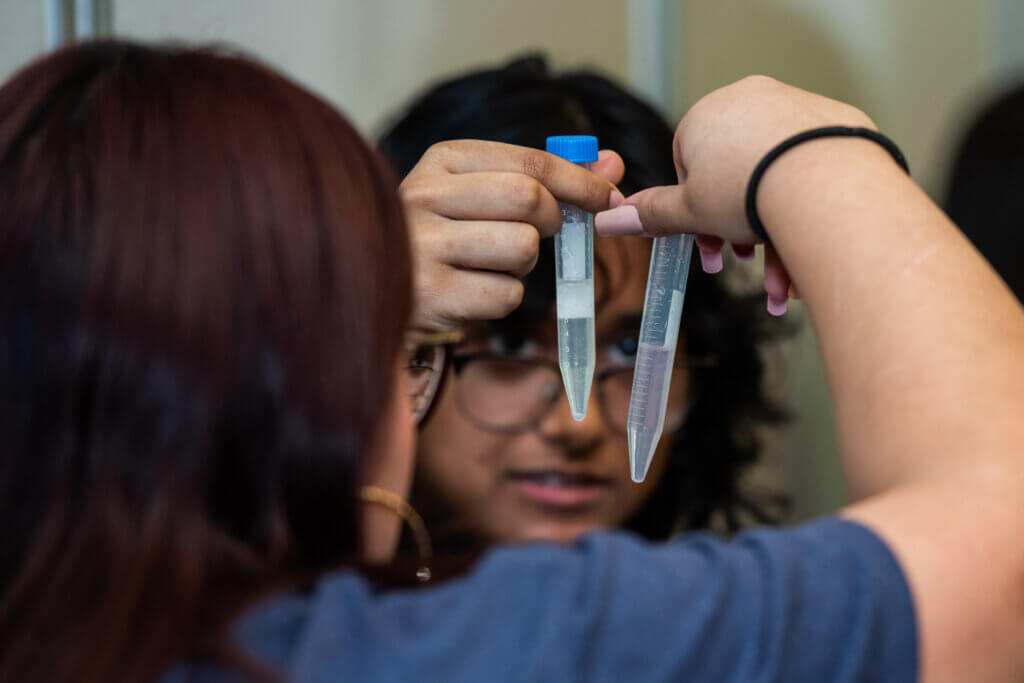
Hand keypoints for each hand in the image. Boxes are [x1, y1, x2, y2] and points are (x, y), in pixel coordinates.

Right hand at [401, 140, 623, 333]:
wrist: (376, 285)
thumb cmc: (442, 234)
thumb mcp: (482, 192)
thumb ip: (546, 175)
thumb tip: (613, 162)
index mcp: (441, 160)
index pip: (530, 162)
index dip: (581, 182)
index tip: (608, 198)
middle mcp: (426, 196)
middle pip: (530, 200)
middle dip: (553, 221)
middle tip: (542, 234)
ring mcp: (424, 246)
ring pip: (522, 248)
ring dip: (523, 263)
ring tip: (491, 263)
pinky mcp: (431, 294)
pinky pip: (505, 295)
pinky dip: (502, 297)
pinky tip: (473, 290)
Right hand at [595, 76, 873, 313]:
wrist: (825, 183)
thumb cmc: (748, 192)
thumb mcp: (688, 211)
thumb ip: (650, 214)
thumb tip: (607, 219)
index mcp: (705, 115)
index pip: (689, 166)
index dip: (696, 212)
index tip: (708, 245)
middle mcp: (750, 101)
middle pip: (734, 177)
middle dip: (736, 228)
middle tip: (743, 260)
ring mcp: (795, 108)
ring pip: (774, 180)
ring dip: (774, 234)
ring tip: (781, 277)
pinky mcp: (836, 123)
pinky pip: (809, 170)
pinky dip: (806, 209)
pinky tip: (810, 250)